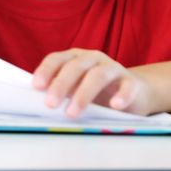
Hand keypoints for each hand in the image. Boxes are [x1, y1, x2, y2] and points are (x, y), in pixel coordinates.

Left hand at [32, 49, 154, 116]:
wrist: (134, 91)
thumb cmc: (98, 91)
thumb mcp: (76, 88)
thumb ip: (61, 91)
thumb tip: (39, 105)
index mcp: (75, 57)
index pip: (57, 59)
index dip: (46, 71)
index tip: (36, 87)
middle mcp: (93, 58)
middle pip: (75, 67)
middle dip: (61, 84)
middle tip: (50, 104)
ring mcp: (113, 68)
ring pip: (98, 75)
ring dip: (83, 94)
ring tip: (72, 112)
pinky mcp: (131, 81)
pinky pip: (127, 86)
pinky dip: (122, 95)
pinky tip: (115, 106)